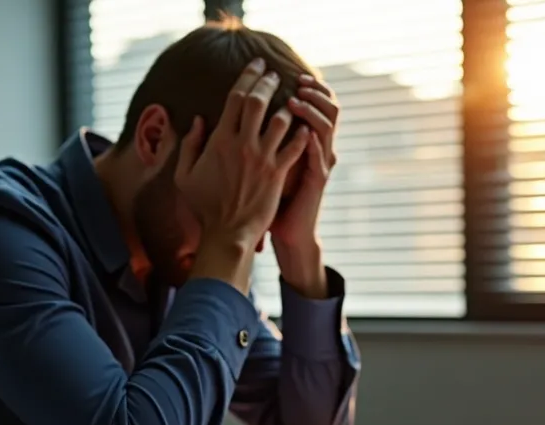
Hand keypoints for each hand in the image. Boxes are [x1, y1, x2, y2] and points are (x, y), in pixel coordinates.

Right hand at [177, 59, 310, 293]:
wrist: (228, 233)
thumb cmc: (205, 206)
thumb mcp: (185, 175)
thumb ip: (190, 145)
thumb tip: (197, 120)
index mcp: (219, 140)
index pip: (235, 98)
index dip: (247, 77)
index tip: (256, 66)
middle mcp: (242, 144)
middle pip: (258, 101)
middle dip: (268, 82)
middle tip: (274, 73)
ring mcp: (262, 158)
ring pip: (280, 120)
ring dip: (287, 106)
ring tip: (292, 99)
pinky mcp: (278, 174)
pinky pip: (295, 146)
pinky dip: (302, 133)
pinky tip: (307, 126)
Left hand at [271, 74, 338, 298]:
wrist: (288, 232)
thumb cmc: (268, 201)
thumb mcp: (261, 166)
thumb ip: (253, 140)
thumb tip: (219, 117)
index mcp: (299, 140)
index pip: (309, 102)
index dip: (300, 85)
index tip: (279, 72)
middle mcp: (313, 147)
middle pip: (323, 107)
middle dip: (312, 90)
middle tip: (297, 79)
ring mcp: (318, 162)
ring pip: (325, 127)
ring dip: (313, 111)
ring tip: (297, 100)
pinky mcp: (317, 180)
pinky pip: (320, 157)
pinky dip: (315, 143)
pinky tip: (306, 132)